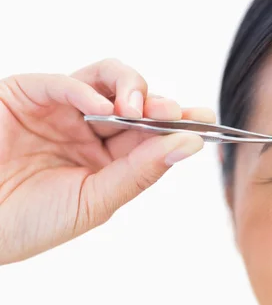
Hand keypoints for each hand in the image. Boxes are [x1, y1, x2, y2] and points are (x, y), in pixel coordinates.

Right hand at [0, 58, 214, 263]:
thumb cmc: (32, 222)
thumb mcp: (94, 201)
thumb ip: (139, 173)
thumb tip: (188, 146)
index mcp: (106, 161)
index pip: (150, 136)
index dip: (178, 126)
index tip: (208, 123)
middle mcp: (88, 132)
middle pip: (137, 104)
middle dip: (162, 105)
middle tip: (181, 113)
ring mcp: (61, 111)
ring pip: (107, 81)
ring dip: (132, 89)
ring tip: (141, 110)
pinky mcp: (30, 94)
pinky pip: (65, 83)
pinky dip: (88, 92)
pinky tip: (105, 109)